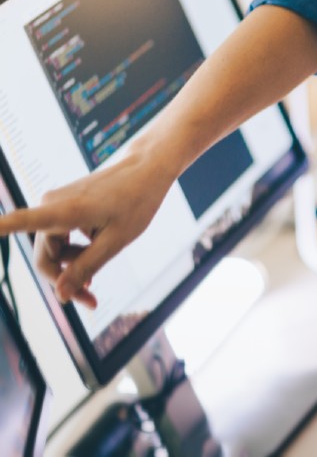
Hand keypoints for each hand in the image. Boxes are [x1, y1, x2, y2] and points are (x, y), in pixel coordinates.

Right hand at [0, 146, 173, 308]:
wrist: (147, 169)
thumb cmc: (137, 201)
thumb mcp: (116, 241)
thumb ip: (86, 267)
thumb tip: (59, 295)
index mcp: (65, 211)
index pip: (20, 221)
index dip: (0, 228)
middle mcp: (52, 204)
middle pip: (45, 255)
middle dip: (64, 280)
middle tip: (90, 301)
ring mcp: (57, 203)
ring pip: (54, 248)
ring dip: (72, 267)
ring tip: (95, 284)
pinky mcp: (64, 204)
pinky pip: (61, 236)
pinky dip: (75, 251)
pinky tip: (92, 262)